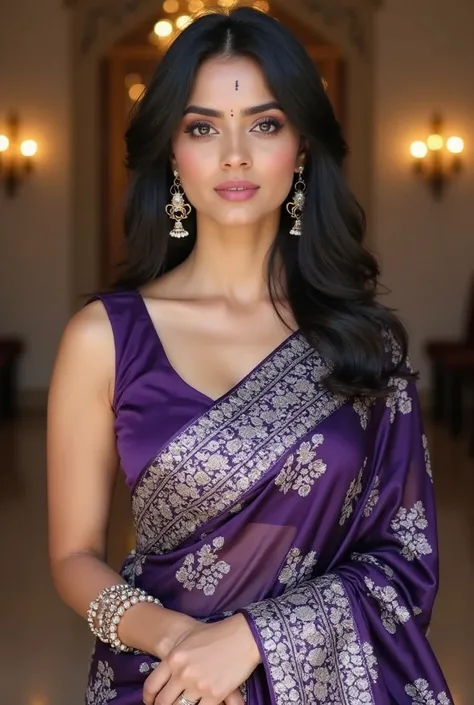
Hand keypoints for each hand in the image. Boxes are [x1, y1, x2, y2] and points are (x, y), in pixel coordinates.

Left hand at [142, 613, 260, 704]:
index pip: (152, 686)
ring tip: (183, 704)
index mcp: (173, 658)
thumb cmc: (214, 635)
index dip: (149, 699)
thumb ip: (174, 660)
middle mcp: (183, 673)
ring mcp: (198, 685)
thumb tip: (166, 679)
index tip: (151, 702)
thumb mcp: (188, 641)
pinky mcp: (215, 695)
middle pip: (163, 702)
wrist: (241, 636)